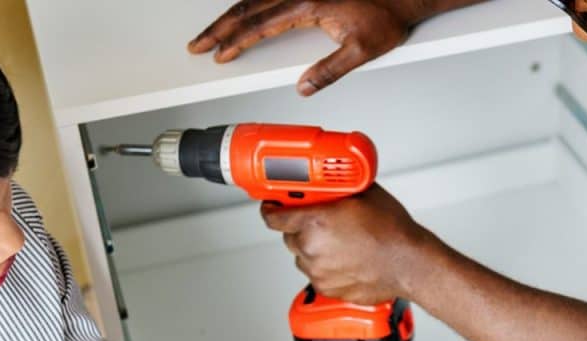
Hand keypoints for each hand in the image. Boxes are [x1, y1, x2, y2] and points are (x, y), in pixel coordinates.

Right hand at [188, 0, 423, 95]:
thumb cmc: (387, 16)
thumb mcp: (361, 51)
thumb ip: (330, 71)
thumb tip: (304, 87)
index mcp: (309, 5)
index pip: (261, 25)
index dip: (236, 41)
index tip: (218, 53)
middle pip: (248, 8)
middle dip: (220, 28)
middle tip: (199, 44)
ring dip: (232, 16)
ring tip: (214, 32)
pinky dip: (251, 6)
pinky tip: (243, 15)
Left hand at [262, 184, 436, 304]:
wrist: (409, 263)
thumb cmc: (392, 232)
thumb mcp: (364, 193)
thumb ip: (338, 187)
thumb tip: (331, 181)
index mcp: (314, 222)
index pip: (273, 217)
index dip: (272, 209)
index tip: (272, 207)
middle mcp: (311, 249)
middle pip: (288, 236)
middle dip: (299, 228)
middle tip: (318, 222)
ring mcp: (318, 272)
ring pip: (302, 257)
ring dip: (312, 249)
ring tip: (337, 242)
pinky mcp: (327, 289)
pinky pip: (316, 275)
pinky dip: (324, 267)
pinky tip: (344, 259)